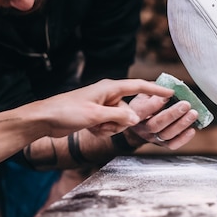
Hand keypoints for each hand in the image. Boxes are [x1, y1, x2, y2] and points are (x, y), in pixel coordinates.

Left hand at [35, 79, 173, 137]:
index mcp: (110, 88)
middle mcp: (109, 95)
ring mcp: (103, 106)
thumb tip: (137, 118)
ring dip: (109, 127)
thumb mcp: (95, 115)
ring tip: (93, 126)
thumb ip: (119, 116)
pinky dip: (103, 130)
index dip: (155, 90)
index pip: (138, 86)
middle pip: (129, 110)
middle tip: (102, 124)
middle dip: (119, 121)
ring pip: (120, 120)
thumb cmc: (67, 111)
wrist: (44, 119)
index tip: (171, 92)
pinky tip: (89, 129)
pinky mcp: (98, 115)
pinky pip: (111, 125)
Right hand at [125, 93, 197, 149]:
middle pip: (156, 124)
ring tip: (193, 114)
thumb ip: (154, 90)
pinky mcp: (161, 144)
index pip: (143, 110)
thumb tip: (169, 88)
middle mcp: (143, 127)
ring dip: (181, 124)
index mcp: (136, 112)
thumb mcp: (145, 93)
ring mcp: (152, 137)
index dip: (156, 103)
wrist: (140, 124)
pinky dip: (183, 138)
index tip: (168, 95)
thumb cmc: (145, 104)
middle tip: (186, 104)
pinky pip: (172, 144)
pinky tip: (192, 129)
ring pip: (166, 134)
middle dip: (172, 114)